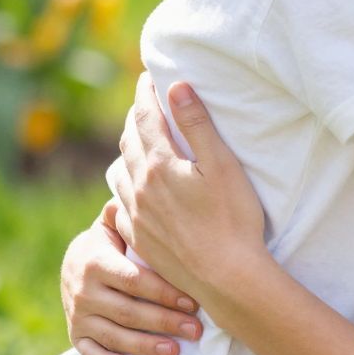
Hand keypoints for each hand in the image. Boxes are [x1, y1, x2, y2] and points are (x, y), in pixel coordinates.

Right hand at [60, 199, 204, 354]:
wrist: (75, 264)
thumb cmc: (112, 243)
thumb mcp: (115, 226)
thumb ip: (130, 215)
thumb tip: (150, 191)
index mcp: (95, 261)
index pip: (134, 281)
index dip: (164, 293)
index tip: (193, 302)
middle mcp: (82, 289)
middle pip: (128, 311)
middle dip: (164, 322)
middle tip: (195, 330)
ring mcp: (77, 314)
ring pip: (114, 335)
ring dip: (145, 346)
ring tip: (175, 352)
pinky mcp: (75, 334)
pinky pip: (88, 352)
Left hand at [106, 75, 272, 310]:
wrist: (225, 277)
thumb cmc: (232, 218)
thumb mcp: (221, 164)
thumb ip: (197, 124)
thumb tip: (176, 87)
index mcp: (160, 165)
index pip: (146, 118)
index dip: (145, 94)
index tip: (147, 76)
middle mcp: (140, 188)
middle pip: (129, 142)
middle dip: (135, 118)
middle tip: (144, 104)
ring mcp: (137, 216)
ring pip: (120, 173)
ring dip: (127, 151)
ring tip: (136, 141)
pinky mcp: (140, 239)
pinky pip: (121, 204)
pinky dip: (125, 186)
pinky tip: (133, 188)